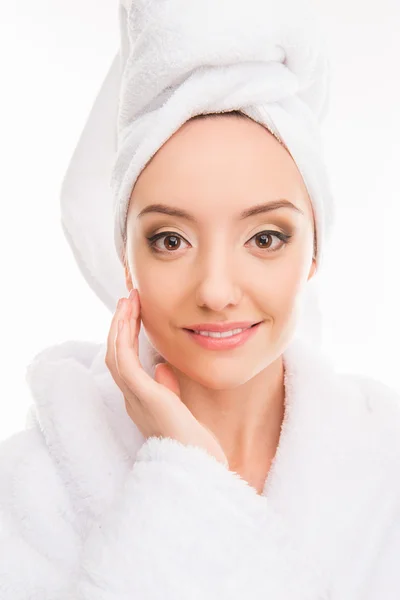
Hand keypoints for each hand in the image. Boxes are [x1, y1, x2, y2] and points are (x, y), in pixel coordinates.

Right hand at [105, 289, 227, 466]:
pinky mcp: (143, 396)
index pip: (126, 364)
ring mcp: (135, 398)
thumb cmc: (194, 443)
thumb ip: (167, 388)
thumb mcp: (180, 410)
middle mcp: (132, 399)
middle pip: (116, 354)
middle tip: (128, 300)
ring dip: (119, 325)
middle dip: (120, 325)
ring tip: (128, 301)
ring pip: (115, 354)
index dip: (126, 337)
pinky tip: (130, 317)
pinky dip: (123, 336)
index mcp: (141, 401)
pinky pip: (124, 361)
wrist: (199, 467)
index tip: (134, 314)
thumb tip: (162, 367)